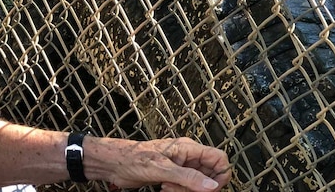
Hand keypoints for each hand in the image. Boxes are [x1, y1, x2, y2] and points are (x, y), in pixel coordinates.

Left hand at [91, 137, 230, 191]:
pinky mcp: (172, 176)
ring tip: (168, 188)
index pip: (219, 158)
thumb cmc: (133, 158)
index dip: (219, 175)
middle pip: (209, 174)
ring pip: (197, 183)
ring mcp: (180, 166)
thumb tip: (212, 185)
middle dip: (199, 186)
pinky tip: (164, 189)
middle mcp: (187, 156)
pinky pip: (185, 187)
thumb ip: (187, 177)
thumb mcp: (162, 168)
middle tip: (180, 188)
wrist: (115, 163)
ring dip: (186, 191)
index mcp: (188, 148)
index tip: (208, 189)